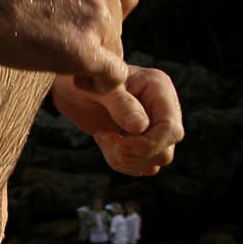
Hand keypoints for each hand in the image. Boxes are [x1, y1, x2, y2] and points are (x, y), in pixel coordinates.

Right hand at [0, 0, 136, 90]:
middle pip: (117, 27)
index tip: (81, 28)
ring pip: (114, 52)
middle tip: (57, 48)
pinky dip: (101, 86)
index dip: (107, 16)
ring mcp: (98, 17)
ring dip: (90, 62)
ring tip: (55, 61)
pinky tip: (77, 82)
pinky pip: (113, 78)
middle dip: (95, 41)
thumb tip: (78, 4)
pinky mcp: (86, 51)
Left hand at [53, 68, 183, 176]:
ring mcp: (153, 127)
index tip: (119, 143)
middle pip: (165, 150)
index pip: (171, 129)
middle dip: (132, 153)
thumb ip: (120, 104)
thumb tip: (140, 127)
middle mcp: (161, 109)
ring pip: (154, 162)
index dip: (148, 145)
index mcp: (159, 89)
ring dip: (125, 160)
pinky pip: (141, 165)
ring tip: (102, 138)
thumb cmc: (85, 78)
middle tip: (104, 138)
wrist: (71, 85)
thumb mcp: (99, 87)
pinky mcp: (141, 141)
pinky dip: (122, 163)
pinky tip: (105, 143)